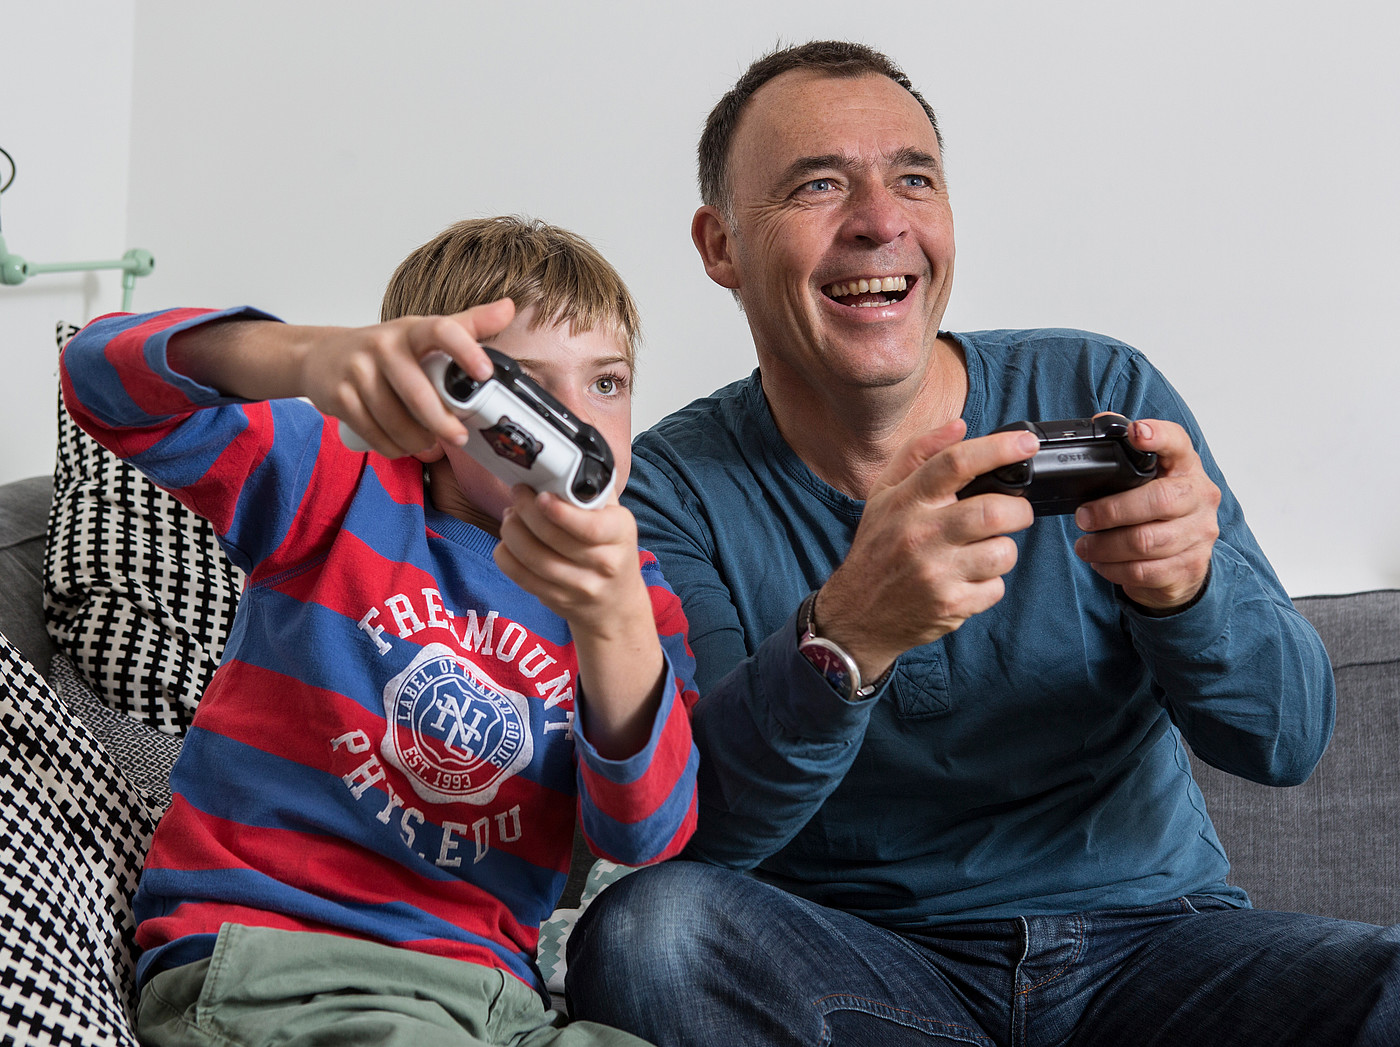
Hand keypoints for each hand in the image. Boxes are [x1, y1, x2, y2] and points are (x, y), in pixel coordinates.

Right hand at [302, 300, 513, 459]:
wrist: (321, 357)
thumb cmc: (384, 350)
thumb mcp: (422, 333)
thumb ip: (467, 324)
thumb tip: (508, 308)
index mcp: (411, 331)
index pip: (441, 330)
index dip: (465, 350)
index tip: (485, 373)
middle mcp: (383, 346)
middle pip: (417, 392)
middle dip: (442, 423)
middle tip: (459, 438)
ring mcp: (358, 371)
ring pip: (395, 419)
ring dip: (417, 441)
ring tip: (430, 444)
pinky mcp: (339, 397)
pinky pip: (373, 432)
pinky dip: (393, 447)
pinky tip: (403, 447)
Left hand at [495, 486, 664, 757]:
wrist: (616, 603)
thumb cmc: (611, 548)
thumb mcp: (615, 517)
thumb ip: (593, 492)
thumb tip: (562, 463)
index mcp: (620, 534)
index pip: (590, 526)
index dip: (560, 512)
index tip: (540, 496)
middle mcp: (604, 563)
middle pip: (553, 538)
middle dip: (525, 511)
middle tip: (518, 494)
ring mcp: (579, 586)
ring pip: (533, 558)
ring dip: (512, 531)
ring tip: (511, 515)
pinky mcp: (557, 601)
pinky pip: (521, 577)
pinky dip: (506, 555)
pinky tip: (507, 541)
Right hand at [816, 420, 1038, 680]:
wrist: (858, 614)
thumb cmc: (877, 548)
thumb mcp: (884, 494)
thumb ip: (918, 454)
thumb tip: (960, 425)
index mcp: (905, 501)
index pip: (955, 464)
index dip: (998, 449)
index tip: (1026, 443)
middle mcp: (920, 535)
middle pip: (992, 511)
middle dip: (1018, 510)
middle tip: (1015, 512)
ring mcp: (936, 573)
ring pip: (1002, 553)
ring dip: (1004, 550)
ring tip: (984, 551)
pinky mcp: (950, 605)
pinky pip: (996, 588)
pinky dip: (990, 583)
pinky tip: (968, 580)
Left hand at [1073, 418, 1219, 611]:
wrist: (1186, 559)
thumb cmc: (1157, 510)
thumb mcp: (1145, 479)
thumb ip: (1124, 454)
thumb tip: (1097, 423)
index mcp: (1185, 467)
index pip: (1178, 443)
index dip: (1159, 436)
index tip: (1137, 432)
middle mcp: (1200, 497)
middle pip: (1158, 501)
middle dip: (1111, 511)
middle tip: (1083, 517)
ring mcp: (1199, 534)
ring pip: (1146, 541)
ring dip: (1105, 546)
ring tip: (1085, 545)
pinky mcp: (1190, 566)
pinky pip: (1145, 571)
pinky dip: (1114, 569)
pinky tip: (1101, 563)